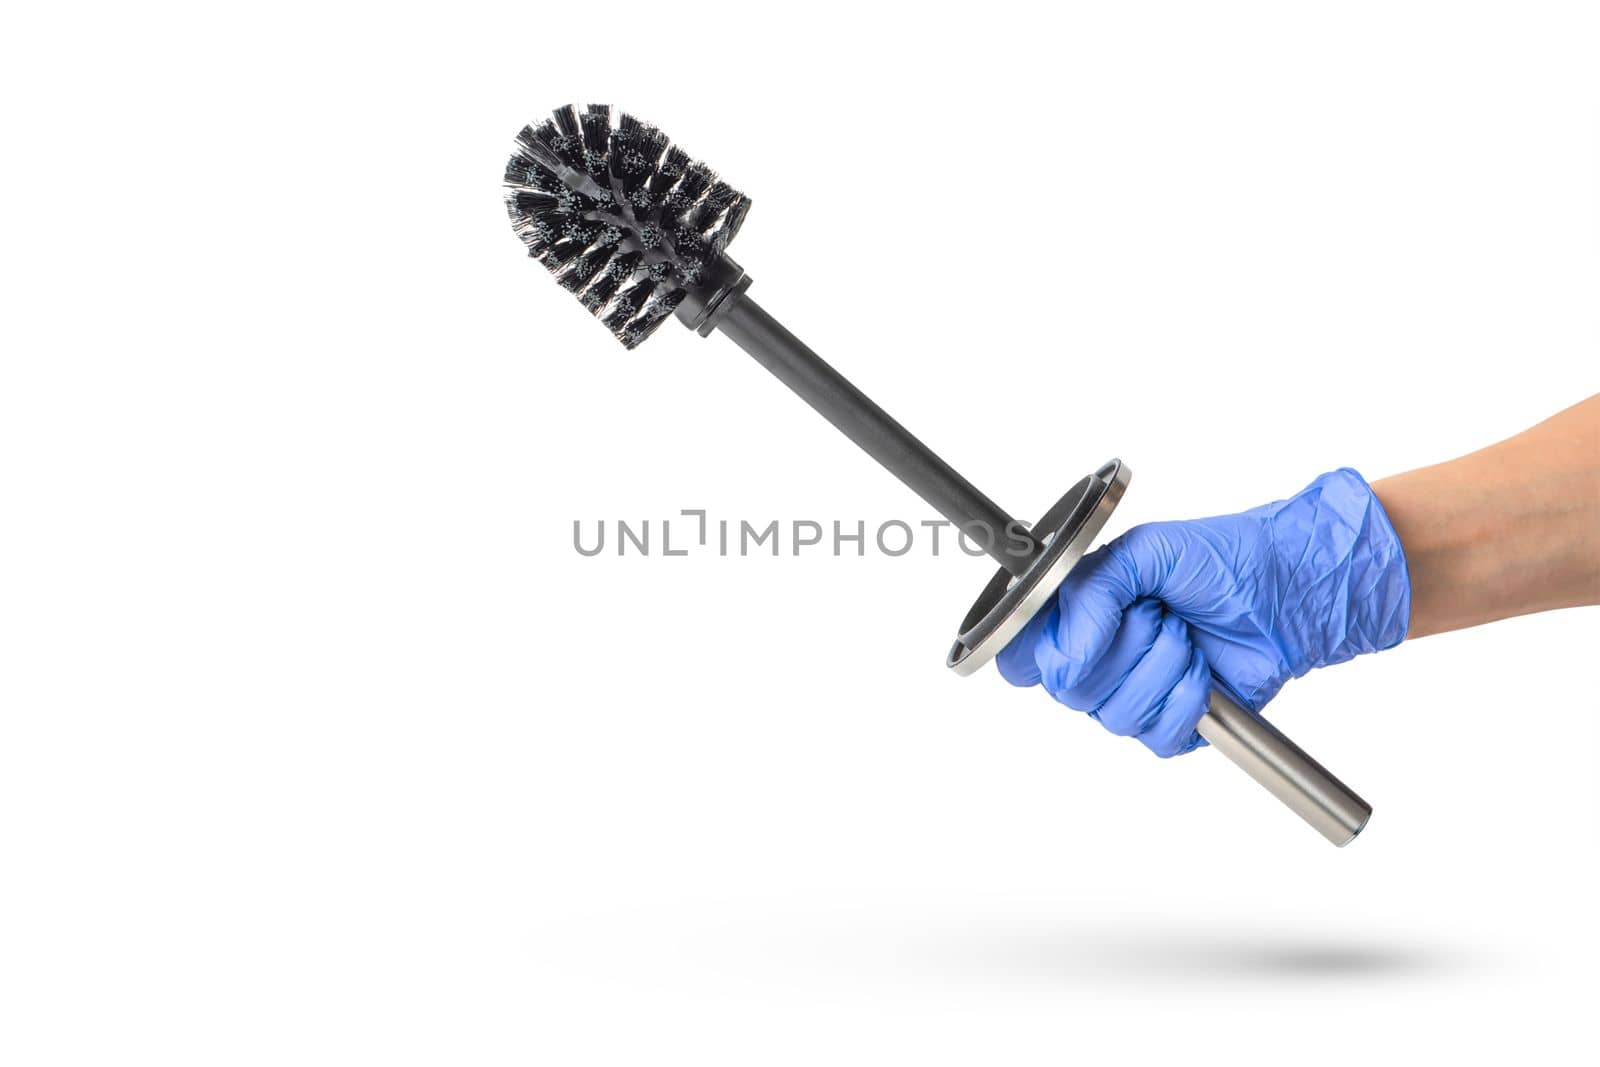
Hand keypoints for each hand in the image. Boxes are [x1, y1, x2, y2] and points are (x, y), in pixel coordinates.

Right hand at [996, 469, 1410, 756]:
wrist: (1286, 590)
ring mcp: (1132, 694)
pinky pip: (1156, 737)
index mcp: (1076, 616)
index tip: (1078, 634)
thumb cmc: (1220, 561)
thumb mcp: (1144, 552)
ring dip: (1161, 669)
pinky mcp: (1171, 725)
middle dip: (1123, 647)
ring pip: (1113, 715)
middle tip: (1157, 614)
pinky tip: (1204, 671)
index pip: (1019, 658)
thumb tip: (1066, 650)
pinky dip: (1186, 700)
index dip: (1040, 655)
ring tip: (1186, 637)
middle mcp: (1096, 660)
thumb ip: (1091, 592)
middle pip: (1069, 690)